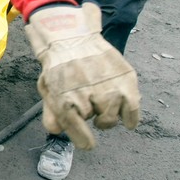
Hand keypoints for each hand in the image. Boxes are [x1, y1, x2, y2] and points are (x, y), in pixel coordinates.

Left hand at [25, 2, 140, 148]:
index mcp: (64, 98)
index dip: (84, 140)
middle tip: (89, 105)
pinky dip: (131, 117)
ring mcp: (108, 87)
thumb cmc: (59, 66)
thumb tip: (57, 131)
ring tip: (102, 103)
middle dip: (93, 118)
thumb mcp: (47, 88)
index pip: (77, 130)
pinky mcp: (125, 79)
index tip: (88, 144)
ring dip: (108, 115)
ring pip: (113, 117)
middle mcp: (88, 94)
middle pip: (98, 124)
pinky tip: (128, 121)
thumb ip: (51, 114)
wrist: (72, 36)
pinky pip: (132, 108)